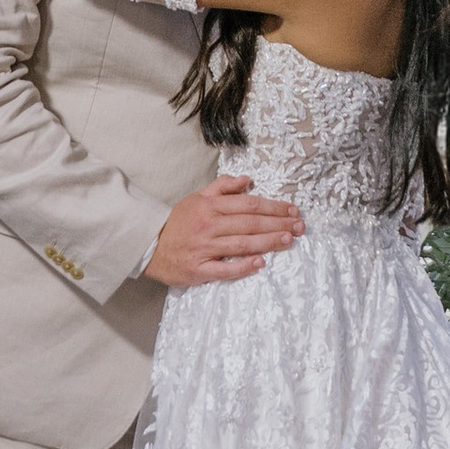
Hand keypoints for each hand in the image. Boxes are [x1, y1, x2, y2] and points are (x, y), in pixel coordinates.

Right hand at [145, 175, 304, 285]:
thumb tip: (248, 179)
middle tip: (299, 226)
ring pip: (241, 244)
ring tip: (288, 240)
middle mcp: (209, 226)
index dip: (273, 206)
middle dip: (278, 224)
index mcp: (210, 206)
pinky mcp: (198, 270)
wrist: (149, 246)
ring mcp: (203, 248)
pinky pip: (224, 269)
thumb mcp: (197, 197)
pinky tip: (261, 263)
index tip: (292, 210)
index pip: (248, 204)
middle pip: (250, 224)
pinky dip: (243, 266)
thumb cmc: (178, 222)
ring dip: (268, 242)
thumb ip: (222, 186)